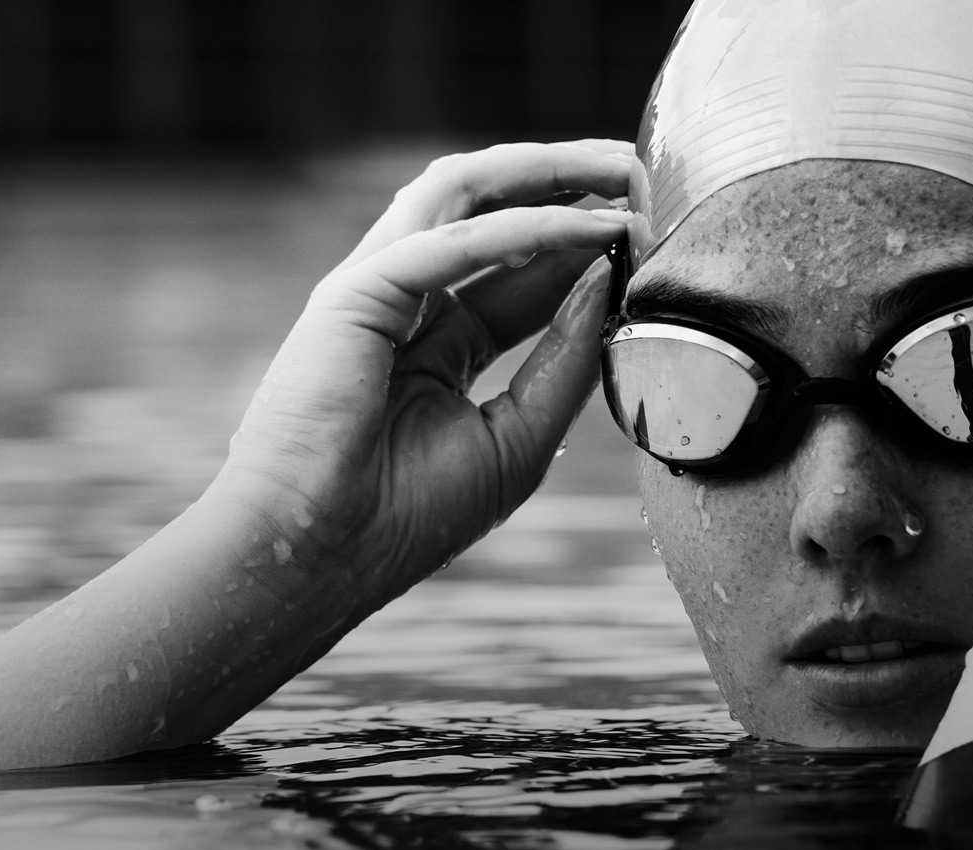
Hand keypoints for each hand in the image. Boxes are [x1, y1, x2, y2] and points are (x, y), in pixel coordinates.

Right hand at [210, 141, 635, 620]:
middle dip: (570, 184)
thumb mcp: (517, 437)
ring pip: (463, 195)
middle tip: (643, 169)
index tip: (655, 230)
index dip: (587, 246)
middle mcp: (406, 304)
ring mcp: (376, 292)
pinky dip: (521, 230)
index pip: (523, 273)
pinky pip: (448, 242)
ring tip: (619, 168)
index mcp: (440, 345)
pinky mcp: (354, 294)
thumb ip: (563, 360)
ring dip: (546, 174)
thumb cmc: (407, 516)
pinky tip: (582, 228)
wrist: (317, 557)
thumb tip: (607, 280)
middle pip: (495, 213)